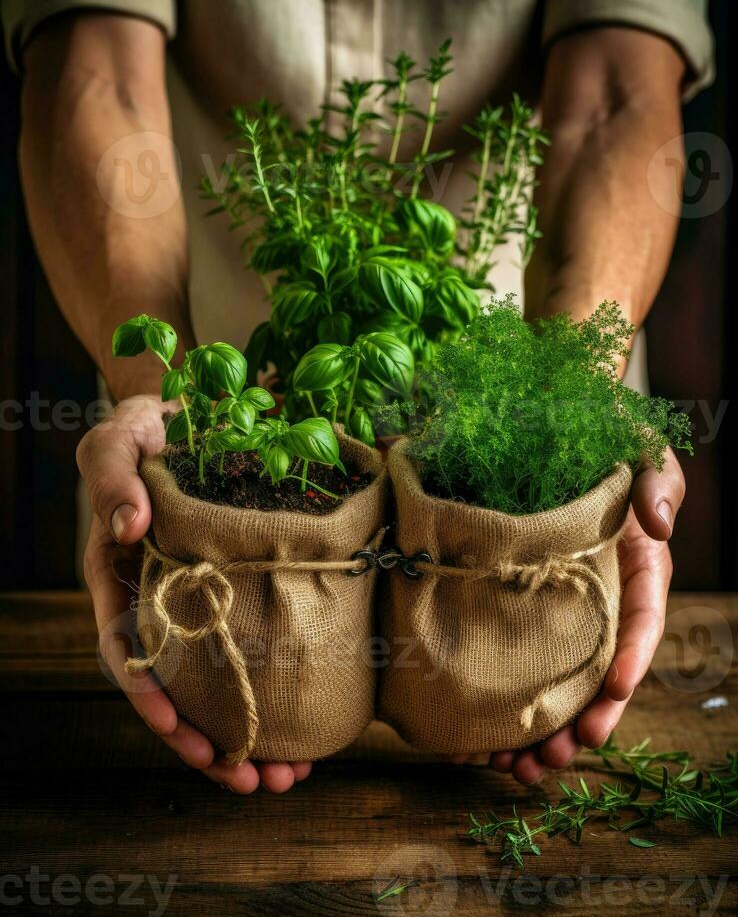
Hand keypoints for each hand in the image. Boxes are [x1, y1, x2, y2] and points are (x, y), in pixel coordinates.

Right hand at [77, 394, 311, 793]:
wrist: (182, 420)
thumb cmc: (141, 432)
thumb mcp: (116, 441)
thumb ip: (113, 479)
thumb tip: (128, 525)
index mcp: (118, 578)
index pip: (125, 650)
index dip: (148, 695)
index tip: (179, 729)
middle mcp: (155, 603)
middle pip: (174, 690)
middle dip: (207, 743)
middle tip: (254, 782)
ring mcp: (196, 605)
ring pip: (214, 686)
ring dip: (246, 737)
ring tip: (289, 778)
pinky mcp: (235, 595)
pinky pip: (249, 653)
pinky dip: (272, 692)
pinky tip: (305, 724)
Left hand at [452, 449, 685, 782]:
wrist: (554, 431)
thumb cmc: (608, 442)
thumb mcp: (645, 452)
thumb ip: (660, 482)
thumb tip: (660, 525)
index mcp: (637, 570)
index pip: (641, 622)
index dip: (632, 660)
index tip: (614, 691)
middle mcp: (601, 600)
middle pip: (599, 673)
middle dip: (583, 721)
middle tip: (555, 757)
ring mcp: (560, 610)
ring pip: (558, 682)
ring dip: (541, 730)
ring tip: (516, 770)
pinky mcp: (521, 610)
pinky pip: (518, 663)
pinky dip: (504, 704)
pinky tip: (482, 741)